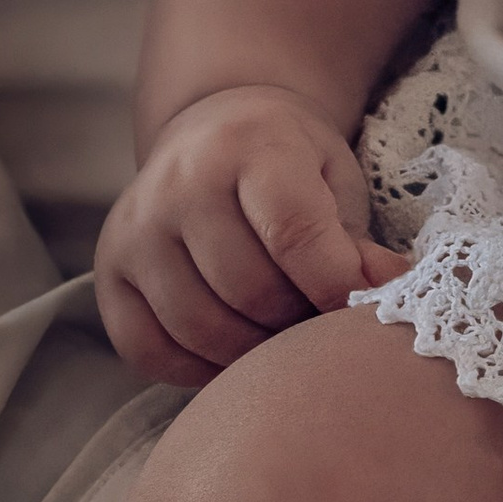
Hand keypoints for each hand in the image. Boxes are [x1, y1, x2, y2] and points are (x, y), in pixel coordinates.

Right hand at [96, 84, 405, 390]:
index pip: (294, 233)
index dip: (336, 286)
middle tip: (320, 327)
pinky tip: (232, 355)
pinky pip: (148, 349)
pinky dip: (197, 369)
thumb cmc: (292, 165)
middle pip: (248, 289)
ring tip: (283, 338)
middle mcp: (180, 183)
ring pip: (199, 327)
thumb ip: (358, 242)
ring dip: (253, 354)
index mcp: (250, 146)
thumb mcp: (336, 182)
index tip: (362, 310)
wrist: (215, 132)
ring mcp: (135, 229)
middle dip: (297, 323)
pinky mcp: (109, 271)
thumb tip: (393, 292)